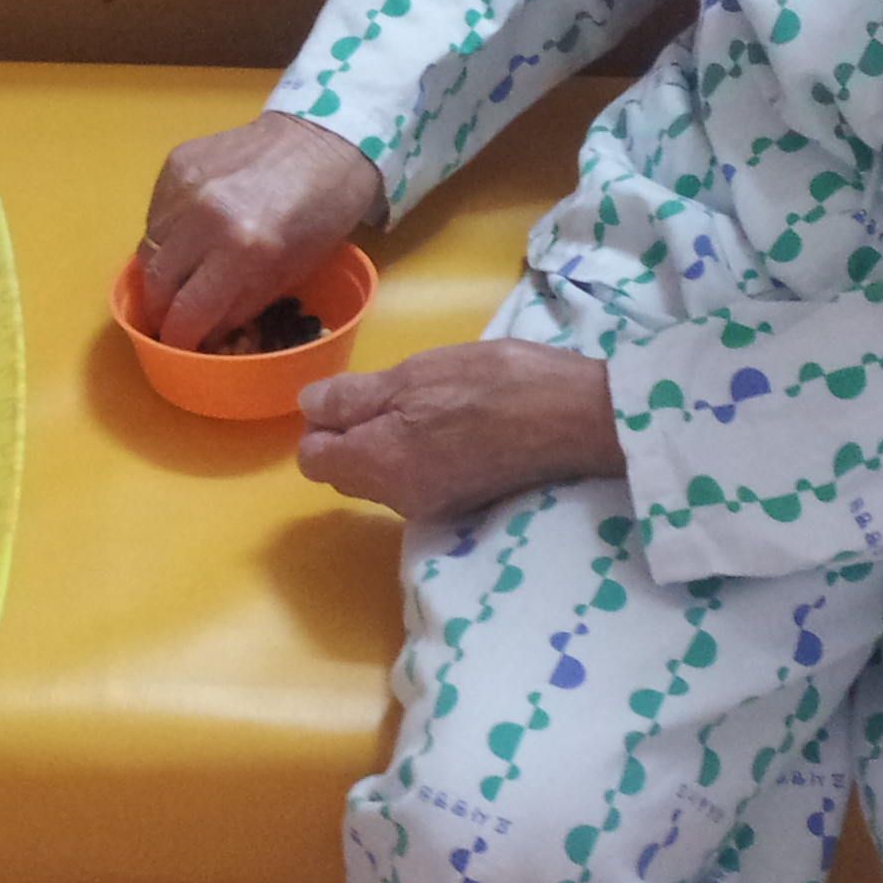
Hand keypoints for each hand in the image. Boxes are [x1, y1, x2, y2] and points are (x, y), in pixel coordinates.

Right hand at [135, 111, 385, 351]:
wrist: (322, 138)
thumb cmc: (322, 212)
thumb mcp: (291, 272)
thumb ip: (241, 305)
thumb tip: (205, 331)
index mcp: (244, 250)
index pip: (187, 312)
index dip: (180, 338)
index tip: (181, 345)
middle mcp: (205, 217)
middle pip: (156, 282)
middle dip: (161, 309)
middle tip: (172, 317)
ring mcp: (185, 185)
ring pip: (149, 247)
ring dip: (161, 270)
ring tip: (179, 276)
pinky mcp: (176, 161)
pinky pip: (156, 213)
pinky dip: (166, 233)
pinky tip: (188, 235)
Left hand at [295, 340, 623, 521]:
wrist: (576, 417)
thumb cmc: (492, 385)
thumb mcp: (411, 376)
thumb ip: (352, 397)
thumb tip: (307, 407)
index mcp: (377, 465)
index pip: (313, 458)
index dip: (322, 422)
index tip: (354, 393)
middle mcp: (397, 500)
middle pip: (345, 472)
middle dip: (353, 434)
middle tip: (393, 392)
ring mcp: (432, 507)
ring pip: (381, 476)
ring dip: (388, 443)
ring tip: (429, 405)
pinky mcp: (462, 503)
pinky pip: (415, 480)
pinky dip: (419, 454)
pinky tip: (452, 426)